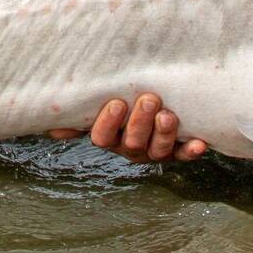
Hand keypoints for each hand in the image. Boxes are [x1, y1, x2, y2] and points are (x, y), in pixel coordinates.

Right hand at [48, 93, 207, 163]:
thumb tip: (52, 125)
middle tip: (149, 99)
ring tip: (168, 114)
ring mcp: (154, 150)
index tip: (117, 103)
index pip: (102, 137)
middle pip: (132, 143)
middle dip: (140, 122)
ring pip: (157, 150)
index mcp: (110, 136)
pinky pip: (183, 154)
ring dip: (164, 133)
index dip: (108, 123)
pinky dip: (191, 150)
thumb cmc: (122, 99)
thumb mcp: (97, 103)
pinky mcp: (177, 150)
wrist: (156, 100)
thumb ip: (79, 110)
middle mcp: (130, 147)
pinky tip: (200, 142)